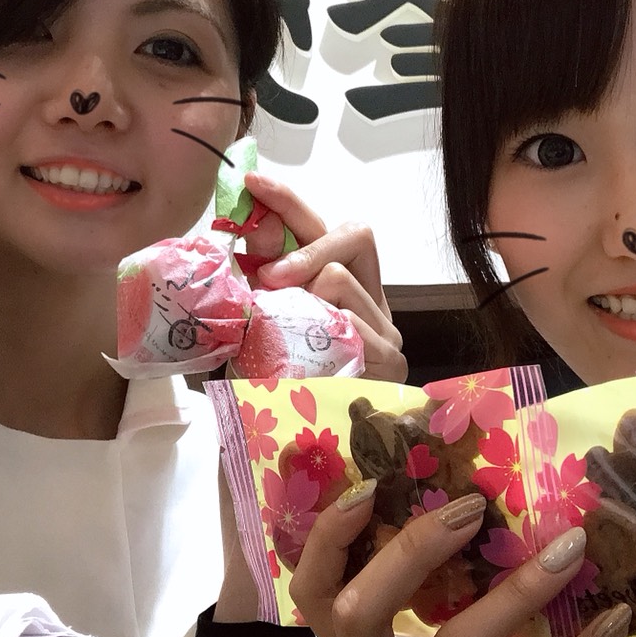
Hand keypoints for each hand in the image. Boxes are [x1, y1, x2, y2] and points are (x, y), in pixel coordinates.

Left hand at [241, 170, 406, 382]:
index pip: (327, 226)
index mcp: (344, 287)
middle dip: (305, 247)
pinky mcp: (388, 360)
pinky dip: (320, 330)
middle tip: (267, 279)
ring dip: (300, 299)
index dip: (291, 202)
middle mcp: (373, 301)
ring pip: (340, 278)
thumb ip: (261, 283)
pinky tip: (307, 357)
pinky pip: (350, 322)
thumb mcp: (261, 324)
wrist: (293, 453)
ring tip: (281, 338)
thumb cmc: (275, 386)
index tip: (253, 183)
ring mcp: (385, 330)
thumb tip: (248, 235)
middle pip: (354, 234)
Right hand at [288, 486, 631, 636]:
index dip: (331, 539)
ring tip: (569, 549)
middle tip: (471, 507)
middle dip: (412, 552)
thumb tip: (461, 501)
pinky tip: (614, 618)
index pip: (316, 590)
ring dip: (516, 592)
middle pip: (362, 611)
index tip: (370, 487)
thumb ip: (406, 585)